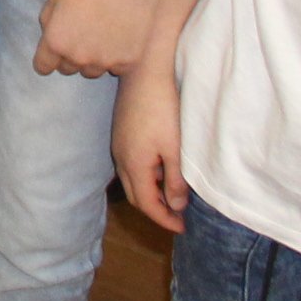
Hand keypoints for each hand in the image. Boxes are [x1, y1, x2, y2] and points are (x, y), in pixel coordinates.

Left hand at [35, 0, 158, 76]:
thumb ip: (48, 23)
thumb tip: (50, 40)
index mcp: (56, 42)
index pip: (43, 67)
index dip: (47, 59)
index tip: (53, 54)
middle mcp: (78, 57)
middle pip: (68, 69)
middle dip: (70, 56)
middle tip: (81, 35)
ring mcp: (104, 62)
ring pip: (92, 71)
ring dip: (92, 59)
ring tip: (101, 35)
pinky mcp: (127, 63)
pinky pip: (115, 67)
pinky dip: (115, 57)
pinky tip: (119, 36)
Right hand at [111, 64, 189, 232]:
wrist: (146, 71)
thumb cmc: (164, 109)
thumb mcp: (175, 148)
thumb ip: (174, 180)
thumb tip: (175, 206)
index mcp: (134, 164)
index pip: (147, 204)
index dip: (164, 219)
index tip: (182, 228)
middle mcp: (121, 157)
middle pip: (136, 195)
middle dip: (155, 210)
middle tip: (177, 217)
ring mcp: (119, 143)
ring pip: (132, 180)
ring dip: (150, 192)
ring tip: (172, 195)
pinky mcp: (121, 133)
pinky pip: (130, 165)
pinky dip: (145, 176)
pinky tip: (161, 169)